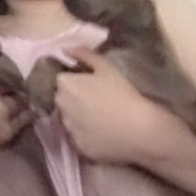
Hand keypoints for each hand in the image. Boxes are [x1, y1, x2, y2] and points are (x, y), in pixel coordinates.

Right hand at [0, 38, 33, 165]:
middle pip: (9, 73)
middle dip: (8, 76)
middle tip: (4, 83)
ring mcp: (2, 106)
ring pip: (19, 96)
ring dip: (18, 96)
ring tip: (17, 99)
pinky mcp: (7, 127)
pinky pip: (24, 117)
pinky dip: (27, 114)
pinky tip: (30, 113)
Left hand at [55, 48, 151, 163]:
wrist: (136, 130)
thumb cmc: (123, 94)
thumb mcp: (106, 68)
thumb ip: (84, 55)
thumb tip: (66, 49)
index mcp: (65, 86)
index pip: (59, 79)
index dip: (72, 79)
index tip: (85, 81)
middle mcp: (60, 107)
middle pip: (60, 99)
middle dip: (71, 97)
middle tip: (92, 98)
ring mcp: (66, 128)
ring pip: (66, 119)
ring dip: (75, 116)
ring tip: (97, 116)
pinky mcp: (75, 146)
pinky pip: (75, 136)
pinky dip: (83, 133)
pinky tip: (99, 131)